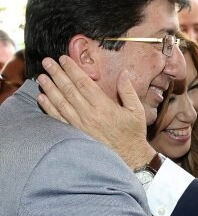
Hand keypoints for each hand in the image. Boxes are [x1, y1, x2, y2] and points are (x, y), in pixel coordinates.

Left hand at [36, 56, 155, 169]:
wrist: (129, 157)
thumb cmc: (133, 133)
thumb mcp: (137, 111)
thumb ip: (128, 91)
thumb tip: (124, 73)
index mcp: (104, 106)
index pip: (83, 83)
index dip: (72, 70)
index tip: (63, 59)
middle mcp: (89, 115)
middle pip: (69, 90)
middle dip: (57, 74)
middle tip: (47, 62)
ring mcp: (80, 125)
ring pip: (61, 103)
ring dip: (50, 88)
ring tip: (41, 76)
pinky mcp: (76, 133)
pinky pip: (59, 119)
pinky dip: (49, 108)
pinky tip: (42, 98)